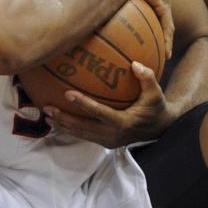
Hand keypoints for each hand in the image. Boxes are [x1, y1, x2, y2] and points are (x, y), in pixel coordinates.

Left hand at [42, 62, 178, 147]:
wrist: (161, 129)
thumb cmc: (156, 107)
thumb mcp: (156, 92)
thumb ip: (147, 77)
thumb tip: (134, 63)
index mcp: (124, 123)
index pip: (99, 113)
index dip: (83, 104)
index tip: (67, 93)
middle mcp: (114, 135)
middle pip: (83, 128)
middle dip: (64, 119)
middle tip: (47, 108)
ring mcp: (109, 141)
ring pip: (81, 134)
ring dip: (63, 126)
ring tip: (46, 116)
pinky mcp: (105, 143)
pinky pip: (85, 136)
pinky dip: (71, 129)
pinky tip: (58, 120)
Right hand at [135, 0, 173, 59]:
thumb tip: (77, 11)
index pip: (141, 8)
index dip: (140, 22)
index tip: (138, 36)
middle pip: (155, 17)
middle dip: (156, 33)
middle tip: (154, 50)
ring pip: (164, 23)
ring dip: (164, 40)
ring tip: (164, 57)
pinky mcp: (164, 2)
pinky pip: (167, 24)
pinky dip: (167, 38)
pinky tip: (166, 54)